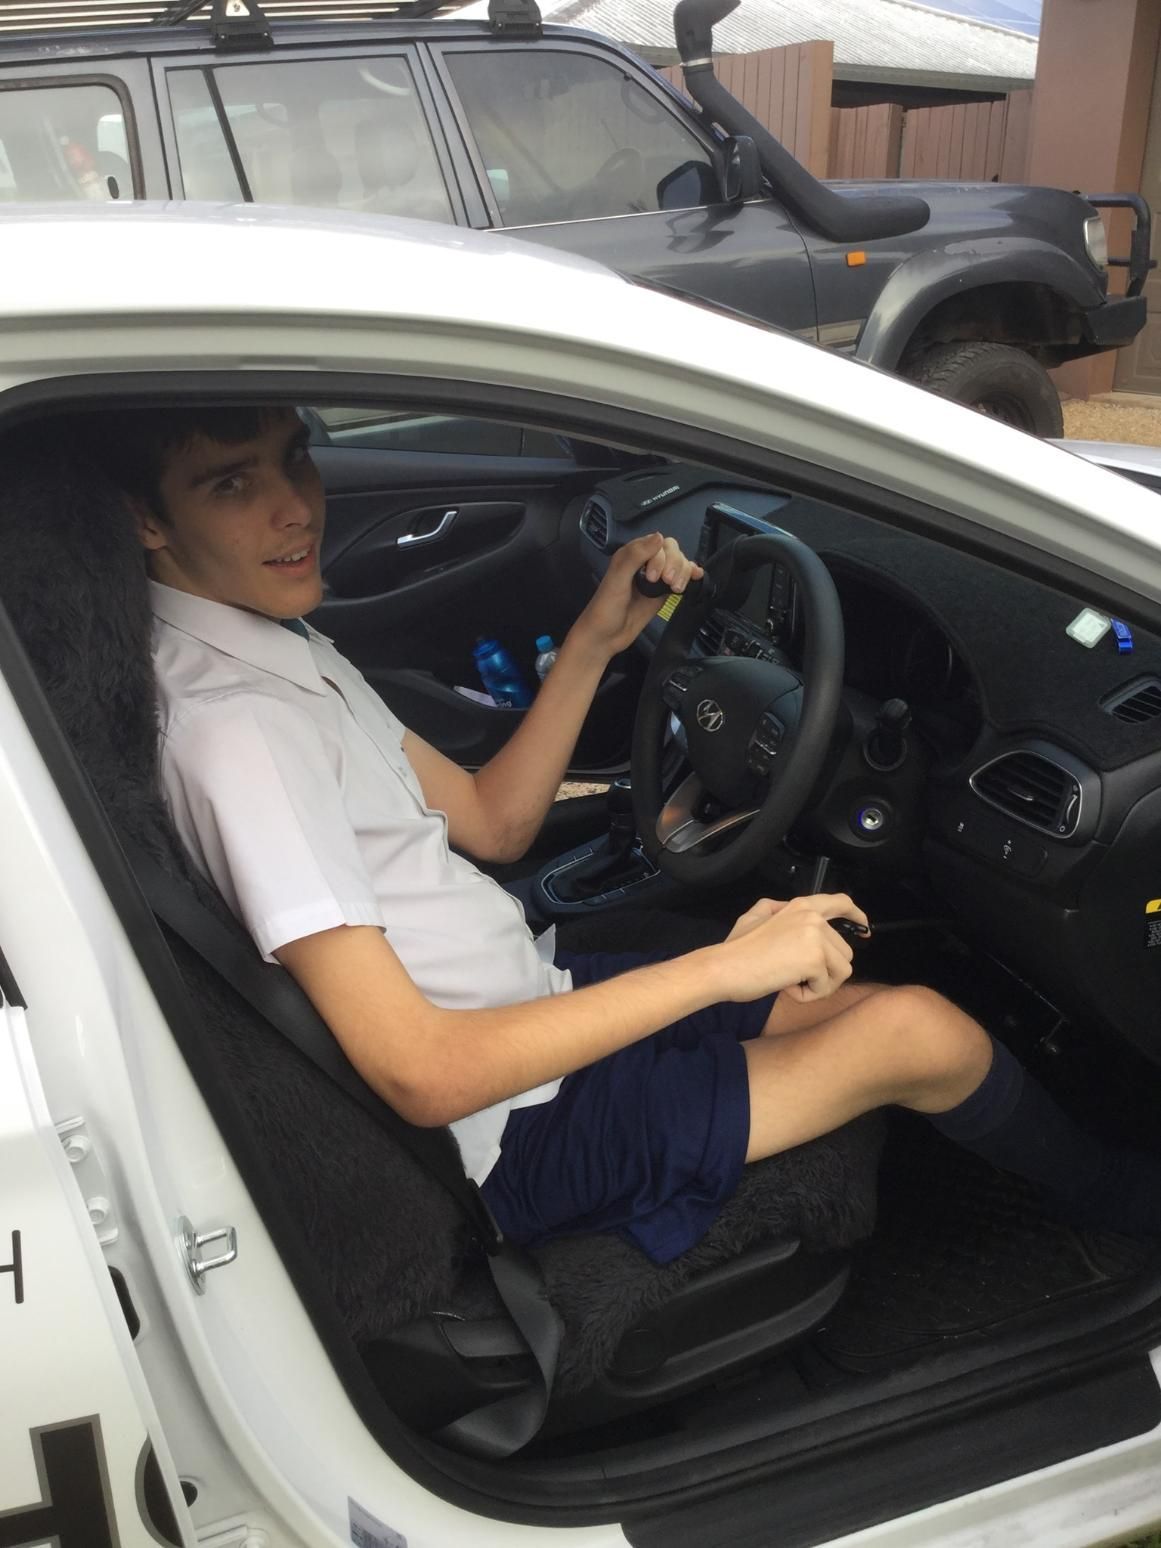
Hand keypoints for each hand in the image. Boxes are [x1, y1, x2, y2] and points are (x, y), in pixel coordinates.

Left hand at [570, 532, 702, 660]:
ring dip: (683, 572)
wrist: (605, 637)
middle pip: (672, 551)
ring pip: (679, 563)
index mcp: (630, 555)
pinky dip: (691, 575)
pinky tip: (696, 578)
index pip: (657, 543)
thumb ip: (635, 557)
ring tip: (676, 589)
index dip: (661, 558)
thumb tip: (660, 537)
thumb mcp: (617, 580)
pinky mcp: (663, 593)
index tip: (652, 577)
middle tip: (667, 583)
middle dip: (675, 565)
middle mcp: (645, 563)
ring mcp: (656, 579)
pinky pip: (681, 578)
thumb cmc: (605, 608)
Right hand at [715, 893, 869, 1004]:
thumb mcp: (755, 915)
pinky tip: (786, 987)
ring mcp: (816, 938)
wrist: (724, 967)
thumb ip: (777, 909)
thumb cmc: (736, 948)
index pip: (841, 903)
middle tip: (794, 975)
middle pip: (845, 952)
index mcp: (801, 906)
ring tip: (790, 981)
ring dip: (819, 985)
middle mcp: (813, 918)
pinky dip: (808, 995)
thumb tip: (785, 908)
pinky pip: (826, 987)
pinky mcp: (815, 960)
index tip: (864, 929)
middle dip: (826, 971)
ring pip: (841, 971)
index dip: (857, 916)